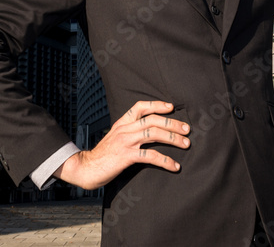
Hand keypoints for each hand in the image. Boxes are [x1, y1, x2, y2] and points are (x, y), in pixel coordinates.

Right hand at [55, 100, 189, 189]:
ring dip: (173, 138)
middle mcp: (124, 129)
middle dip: (172, 123)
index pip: (140, 107)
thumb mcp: (115, 138)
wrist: (86, 168)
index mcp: (122, 123)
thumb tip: (149, 131)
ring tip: (186, 144)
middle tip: (187, 129)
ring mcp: (125, 142)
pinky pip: (150, 156)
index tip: (171, 107)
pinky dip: (165, 160)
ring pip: (153, 134)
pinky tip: (174, 166)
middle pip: (152, 120)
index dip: (157, 105)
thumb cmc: (103, 155)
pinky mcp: (126, 156)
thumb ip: (129, 132)